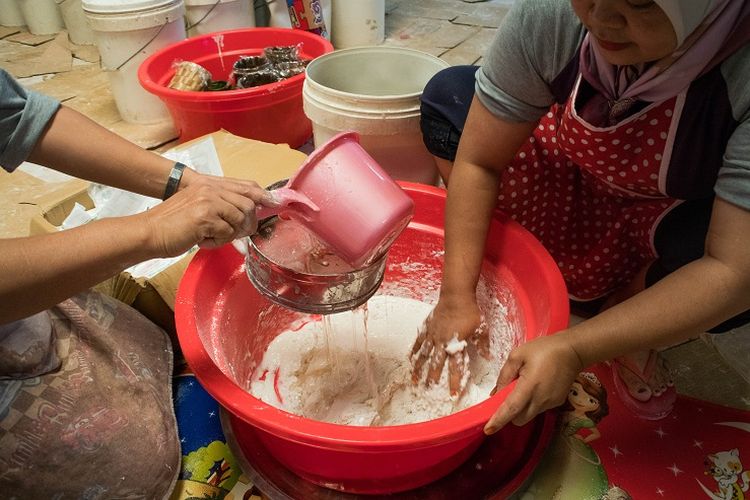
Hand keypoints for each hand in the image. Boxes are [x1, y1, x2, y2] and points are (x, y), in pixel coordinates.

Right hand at [139, 174, 275, 256]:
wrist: (149, 233)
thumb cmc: (172, 226)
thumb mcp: (197, 209)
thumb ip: (220, 210)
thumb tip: (246, 221)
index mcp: (209, 185)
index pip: (245, 187)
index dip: (263, 196)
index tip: (275, 203)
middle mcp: (210, 189)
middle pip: (248, 205)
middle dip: (245, 225)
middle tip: (232, 236)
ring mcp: (209, 201)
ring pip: (239, 221)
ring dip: (228, 235)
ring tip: (209, 237)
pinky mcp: (206, 216)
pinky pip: (227, 233)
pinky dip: (216, 242)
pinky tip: (200, 240)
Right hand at [410, 294, 488, 395]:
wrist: (456, 296)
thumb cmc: (470, 312)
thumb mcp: (481, 329)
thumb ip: (482, 345)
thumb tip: (488, 357)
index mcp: (456, 345)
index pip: (456, 368)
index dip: (454, 382)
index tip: (452, 395)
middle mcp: (442, 343)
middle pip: (436, 364)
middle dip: (432, 379)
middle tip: (427, 390)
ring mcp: (433, 335)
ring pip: (424, 355)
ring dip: (418, 368)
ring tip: (413, 380)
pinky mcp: (427, 328)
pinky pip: (419, 341)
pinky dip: (414, 350)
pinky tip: (410, 359)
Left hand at [483, 332, 582, 433]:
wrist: (573, 351)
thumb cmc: (543, 349)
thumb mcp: (517, 355)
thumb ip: (505, 375)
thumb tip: (496, 393)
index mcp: (529, 386)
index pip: (511, 409)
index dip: (498, 420)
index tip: (488, 430)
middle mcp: (541, 399)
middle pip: (519, 419)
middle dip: (509, 415)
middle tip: (506, 399)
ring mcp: (551, 403)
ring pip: (529, 415)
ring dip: (521, 408)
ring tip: (524, 387)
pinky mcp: (557, 403)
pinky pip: (539, 408)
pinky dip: (533, 403)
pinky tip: (537, 386)